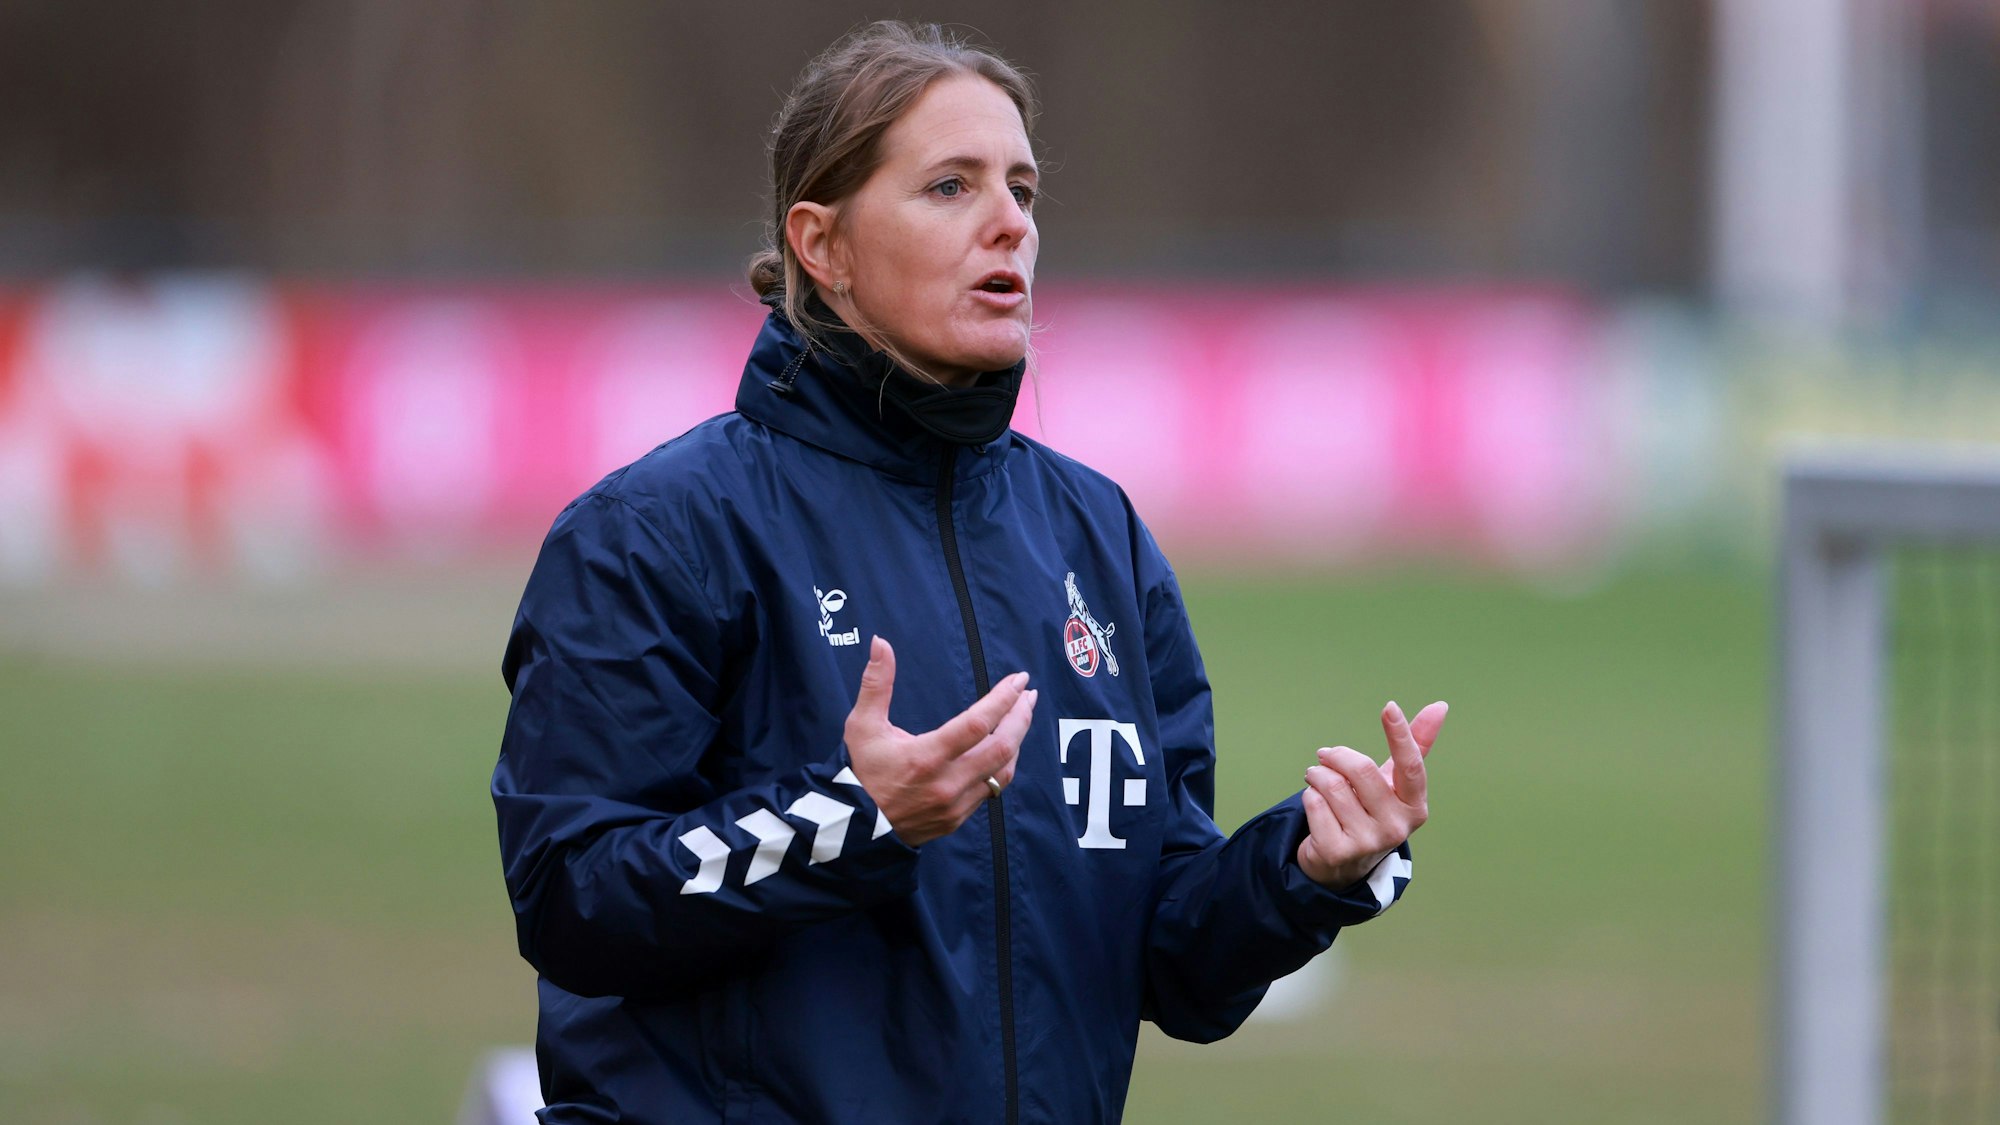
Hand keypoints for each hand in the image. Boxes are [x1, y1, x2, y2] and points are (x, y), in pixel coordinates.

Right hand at [844, 636, 1037, 845]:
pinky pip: (990, 791)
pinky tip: (1003, 749)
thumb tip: (880, 642)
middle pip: (1001, 748)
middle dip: (1020, 718)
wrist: (851, 829)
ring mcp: (954, 805)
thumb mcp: (862, 725)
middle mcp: (946, 783)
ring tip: (1020, 718)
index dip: (1002, 699)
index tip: (1019, 680)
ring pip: (1002, 772)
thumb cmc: (858, 771)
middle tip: (1028, 695)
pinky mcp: (956, 819)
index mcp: (925, 757)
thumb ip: (876, 683)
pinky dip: (1002, 766)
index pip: (977, 724)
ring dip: (1016, 742)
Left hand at [1296, 700, 1445, 889]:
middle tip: (1325, 756)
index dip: (1400, 735)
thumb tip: (1440, 705)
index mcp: (1415, 807)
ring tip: (1317, 780)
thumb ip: (1415, 746)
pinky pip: (1314, 803)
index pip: (1410, 766)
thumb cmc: (1371, 810)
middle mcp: (1397, 828)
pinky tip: (1315, 805)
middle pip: (1361, 769)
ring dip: (1318, 775)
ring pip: (1332, 785)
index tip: (1390, 708)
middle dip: (1336, 756)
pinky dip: (1309, 796)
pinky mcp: (1337, 852)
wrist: (1343, 862)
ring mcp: (1368, 843)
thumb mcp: (1394, 782)